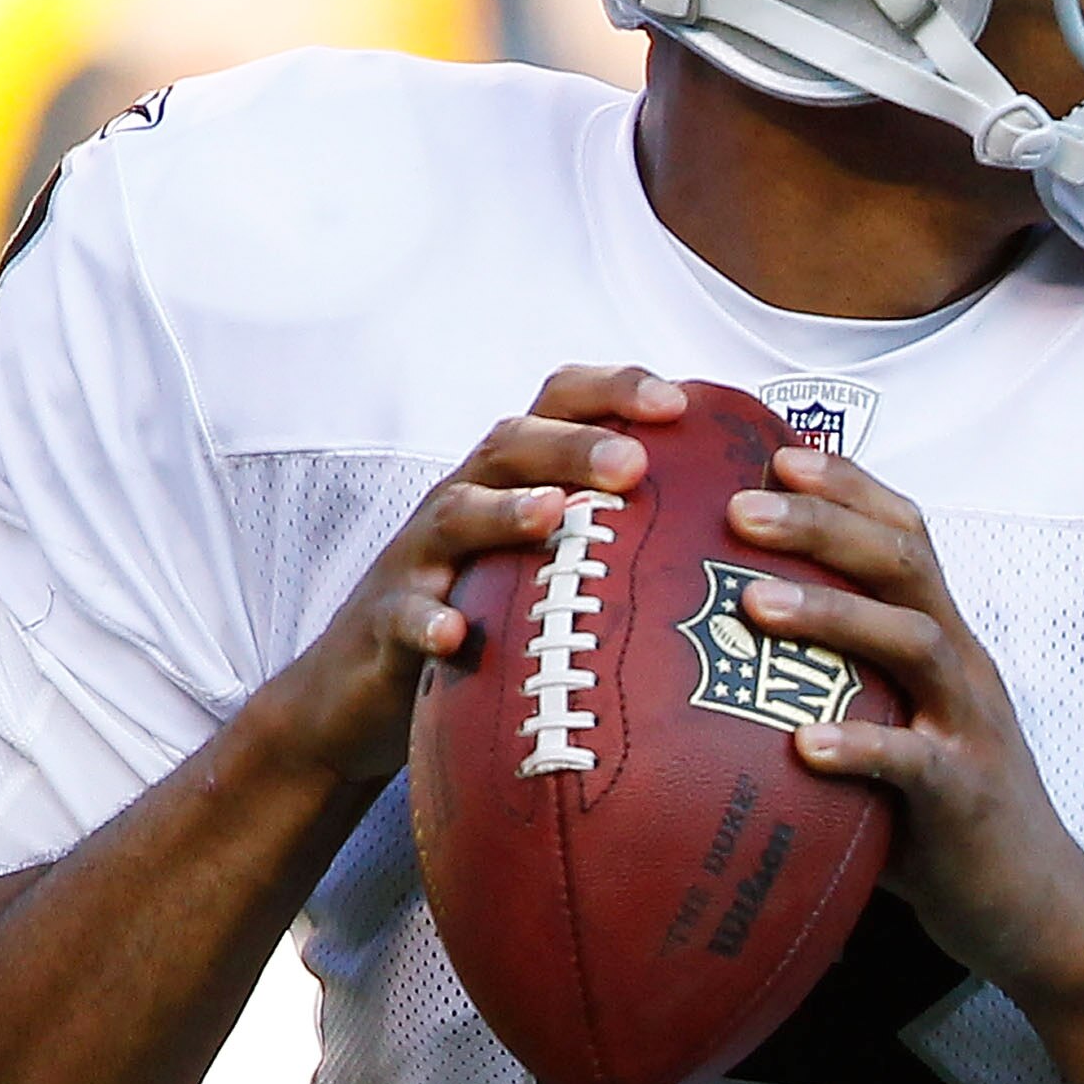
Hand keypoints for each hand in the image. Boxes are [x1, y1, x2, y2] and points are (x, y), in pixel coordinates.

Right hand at [253, 365, 686, 786]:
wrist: (355, 693)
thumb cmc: (476, 620)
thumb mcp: (540, 568)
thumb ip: (609, 537)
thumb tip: (728, 529)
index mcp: (507, 480)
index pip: (556, 405)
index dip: (612, 390)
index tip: (679, 403)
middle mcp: (460, 502)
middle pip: (509, 445)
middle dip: (572, 445)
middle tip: (635, 462)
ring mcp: (417, 561)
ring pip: (455, 515)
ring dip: (504, 511)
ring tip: (553, 514)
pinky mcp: (383, 627)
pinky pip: (403, 618)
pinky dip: (427, 621)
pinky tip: (456, 634)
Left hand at [729, 450, 1083, 998]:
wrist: (1032, 906)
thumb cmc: (934, 813)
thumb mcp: (887, 724)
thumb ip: (827, 683)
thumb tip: (705, 655)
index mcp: (941, 637)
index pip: (904, 533)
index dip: (847, 485)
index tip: (773, 448)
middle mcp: (961, 665)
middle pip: (903, 563)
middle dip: (823, 524)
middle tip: (738, 507)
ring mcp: (968, 726)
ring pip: (914, 642)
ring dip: (832, 616)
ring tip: (753, 605)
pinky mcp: (966, 797)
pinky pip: (914, 764)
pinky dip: (860, 748)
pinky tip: (801, 745)